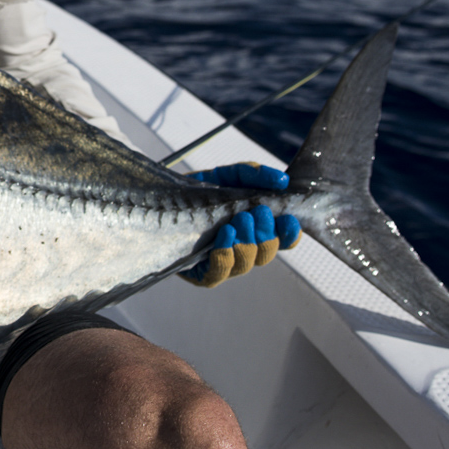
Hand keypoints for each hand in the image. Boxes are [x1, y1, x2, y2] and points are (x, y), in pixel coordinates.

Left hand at [183, 163, 299, 287]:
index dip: (290, 234)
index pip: (282, 240)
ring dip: (246, 243)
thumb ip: (253, 174)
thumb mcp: (228, 175)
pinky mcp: (200, 274)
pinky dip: (225, 256)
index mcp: (255, 230)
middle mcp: (242, 249)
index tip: (290, 220)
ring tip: (239, 220)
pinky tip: (224, 236)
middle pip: (265, 253)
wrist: (158, 198)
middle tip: (257, 213)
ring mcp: (222, 264)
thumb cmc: (199, 190)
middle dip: (265, 234)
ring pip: (245, 264)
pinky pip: (218, 274)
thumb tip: (280, 180)